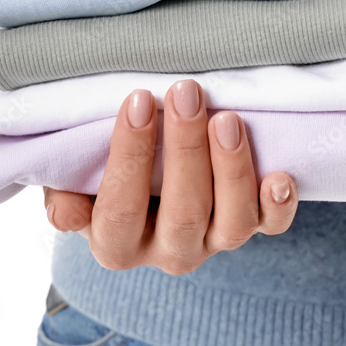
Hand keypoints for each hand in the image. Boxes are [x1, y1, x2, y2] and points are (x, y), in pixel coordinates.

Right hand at [44, 79, 297, 273]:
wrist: (148, 190)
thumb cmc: (106, 176)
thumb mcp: (74, 183)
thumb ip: (64, 192)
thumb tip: (65, 209)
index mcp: (116, 244)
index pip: (120, 209)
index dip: (130, 156)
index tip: (138, 100)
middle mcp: (170, 251)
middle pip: (183, 213)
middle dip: (185, 150)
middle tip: (186, 93)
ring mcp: (214, 242)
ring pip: (232, 222)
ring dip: (232, 170)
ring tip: (227, 119)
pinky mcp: (250, 227)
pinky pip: (272, 227)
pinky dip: (279, 206)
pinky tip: (281, 177)